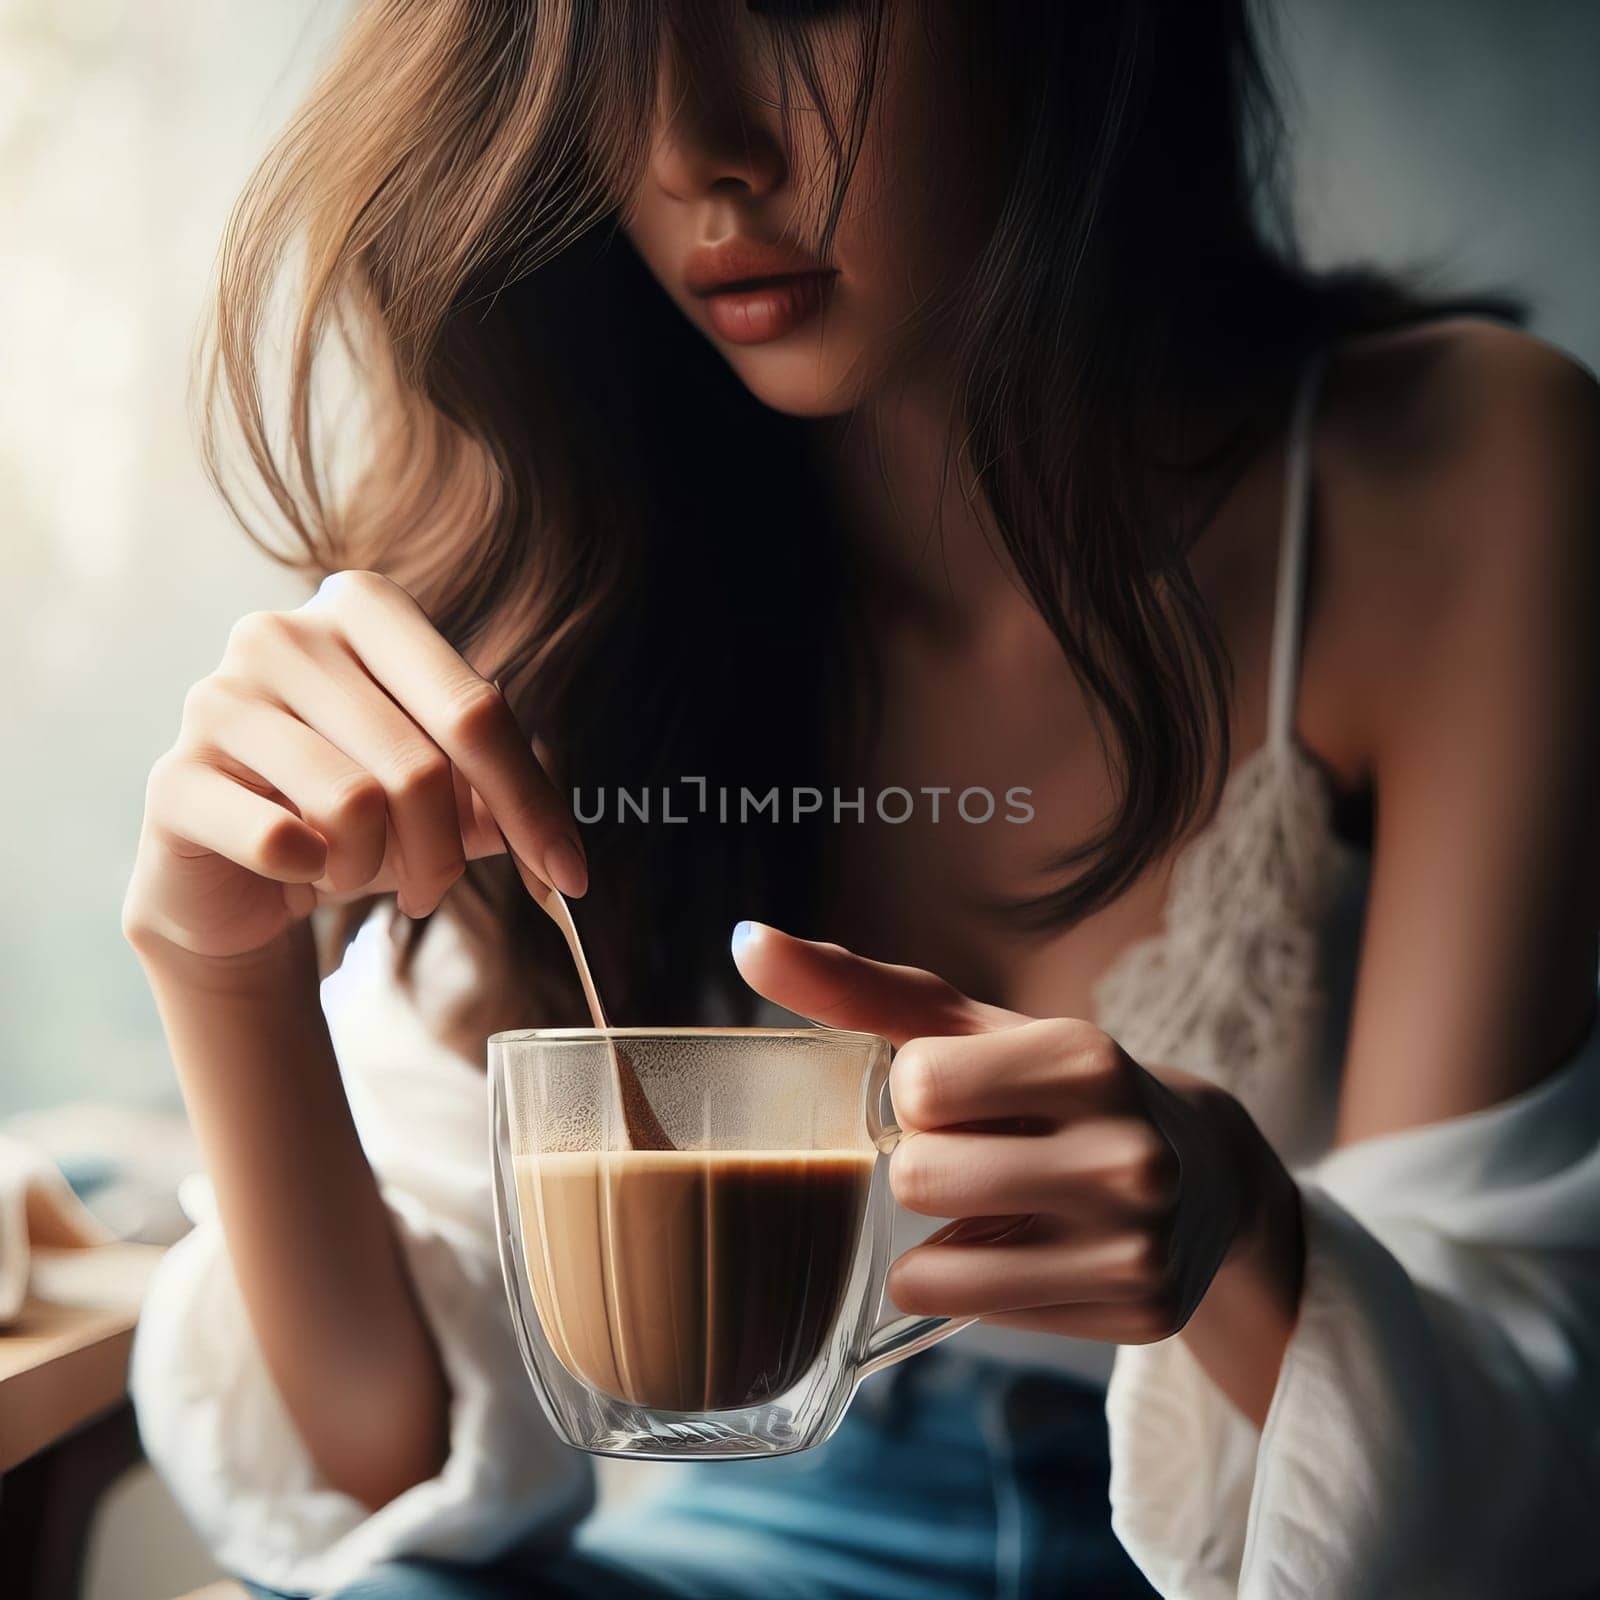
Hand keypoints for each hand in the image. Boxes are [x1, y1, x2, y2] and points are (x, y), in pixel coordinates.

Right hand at [123, 570, 586, 968]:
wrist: (237, 873)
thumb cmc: (351, 812)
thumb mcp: (444, 792)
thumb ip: (500, 794)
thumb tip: (555, 848)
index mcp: (364, 610)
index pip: (476, 709)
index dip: (532, 804)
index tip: (570, 877)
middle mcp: (284, 634)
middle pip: (421, 765)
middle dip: (446, 853)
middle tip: (434, 888)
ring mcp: (218, 699)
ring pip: (355, 804)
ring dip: (376, 868)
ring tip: (358, 871)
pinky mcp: (176, 778)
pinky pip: (282, 841)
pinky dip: (311, 875)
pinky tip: (300, 869)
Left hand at [733, 921, 1292, 1345]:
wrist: (1201, 1170)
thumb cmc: (1053, 1085)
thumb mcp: (972, 1029)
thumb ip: (857, 987)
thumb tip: (745, 941)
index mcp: (1085, 1054)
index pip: (916, 1089)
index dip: (919, 1095)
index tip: (965, 1093)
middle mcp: (1125, 1150)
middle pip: (916, 1178)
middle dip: (925, 1167)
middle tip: (984, 1155)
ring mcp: (1138, 1244)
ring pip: (927, 1268)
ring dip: (935, 1239)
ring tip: (999, 1207)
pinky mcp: (1141, 1315)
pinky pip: (971, 1314)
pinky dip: (979, 1284)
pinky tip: (1038, 1251)